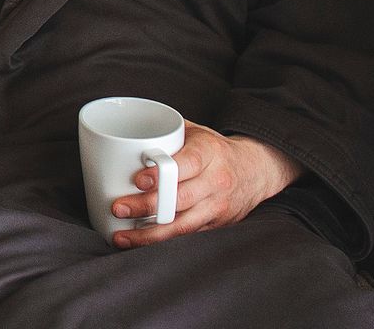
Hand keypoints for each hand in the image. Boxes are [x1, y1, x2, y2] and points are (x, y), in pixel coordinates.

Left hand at [109, 122, 301, 247]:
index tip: (137, 180)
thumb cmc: (214, 149)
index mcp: (209, 152)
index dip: (161, 174)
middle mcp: (216, 181)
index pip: (185, 165)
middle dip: (146, 206)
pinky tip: (141, 241)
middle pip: (180, 198)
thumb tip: (124, 135)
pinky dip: (162, 239)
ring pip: (182, 224)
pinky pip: (187, 234)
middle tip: (118, 208)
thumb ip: (165, 133)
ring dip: (150, 233)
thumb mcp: (196, 132)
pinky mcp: (216, 224)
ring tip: (122, 236)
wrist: (255, 170)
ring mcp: (217, 205)